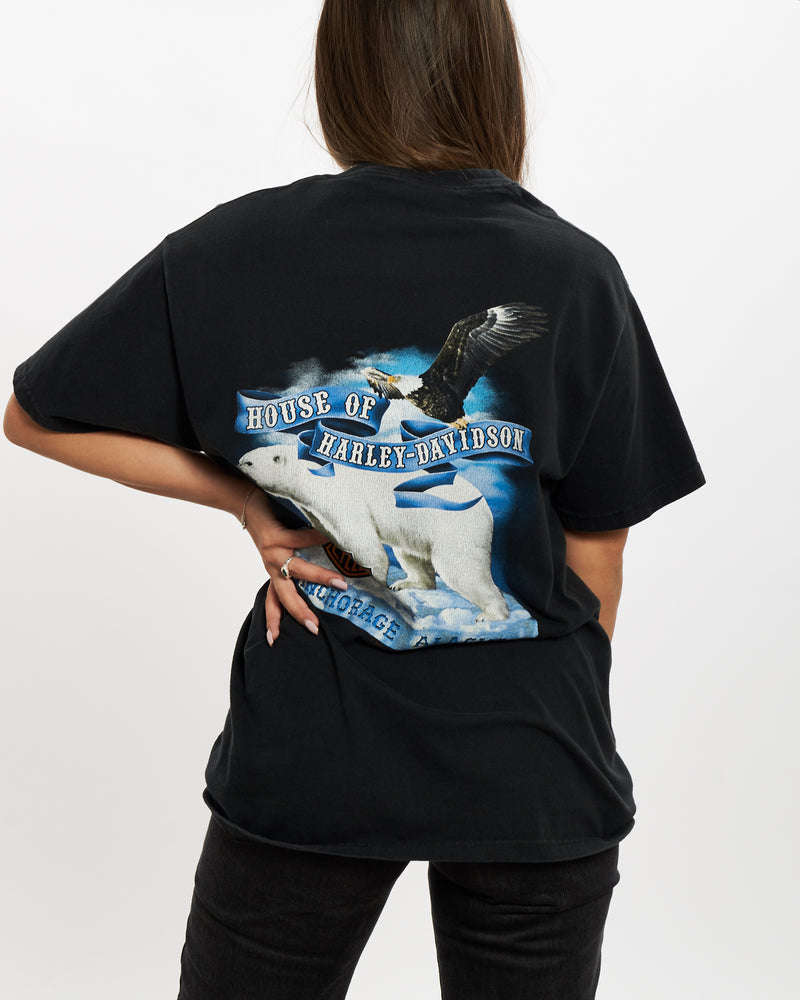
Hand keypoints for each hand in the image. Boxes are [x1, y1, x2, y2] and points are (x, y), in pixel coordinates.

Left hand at [242, 488, 346, 644]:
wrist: (243, 499)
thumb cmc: (268, 521)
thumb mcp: (279, 546)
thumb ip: (296, 556)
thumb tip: (330, 562)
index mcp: (272, 571)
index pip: (274, 601)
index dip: (275, 621)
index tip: (275, 642)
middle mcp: (271, 565)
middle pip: (285, 596)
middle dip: (301, 612)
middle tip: (315, 628)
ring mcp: (274, 552)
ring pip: (299, 570)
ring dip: (321, 578)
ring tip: (341, 583)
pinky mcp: (277, 536)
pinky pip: (303, 539)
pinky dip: (320, 538)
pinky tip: (335, 539)